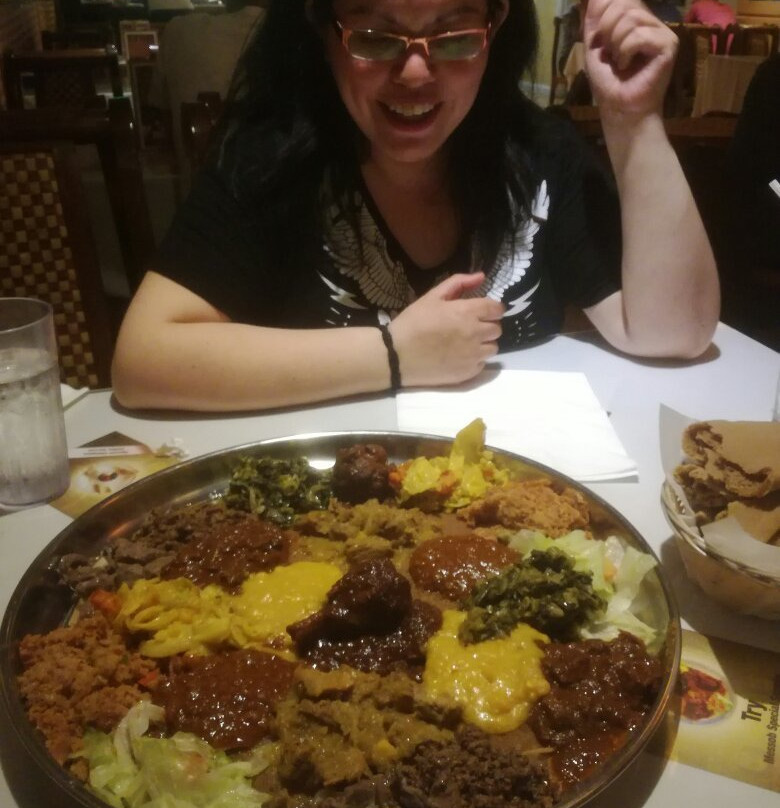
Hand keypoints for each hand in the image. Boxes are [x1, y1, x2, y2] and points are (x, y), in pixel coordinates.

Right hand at [389, 273, 503, 386]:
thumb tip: (481, 277)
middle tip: (470, 327)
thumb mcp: (432, 296)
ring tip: (465, 344)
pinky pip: (482, 364)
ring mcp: (473, 355)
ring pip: (493, 348)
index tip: (481, 312)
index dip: (491, 309)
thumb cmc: (413, 322)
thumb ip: (459, 283)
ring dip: (483, 344)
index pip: (497, 309)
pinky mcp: (468, 373)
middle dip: (487, 325)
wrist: (397, 355)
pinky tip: (458, 357)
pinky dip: (475, 360)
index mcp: (467, 312)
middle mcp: (476, 334)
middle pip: (497, 329)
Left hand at [582, 0, 676, 117]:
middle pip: (623, 4)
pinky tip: (627, 65)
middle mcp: (651, 21)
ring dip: (616, 44)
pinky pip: (638, 35)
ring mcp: (662, 32)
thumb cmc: (608, 81)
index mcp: (636, 19)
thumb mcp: (594, 45)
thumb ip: (594, 18)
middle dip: (606, 30)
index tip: (599, 40)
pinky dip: (625, 52)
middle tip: (609, 54)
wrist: (619, 108)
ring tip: (619, 62)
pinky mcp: (668, 45)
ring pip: (631, 19)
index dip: (602, 14)